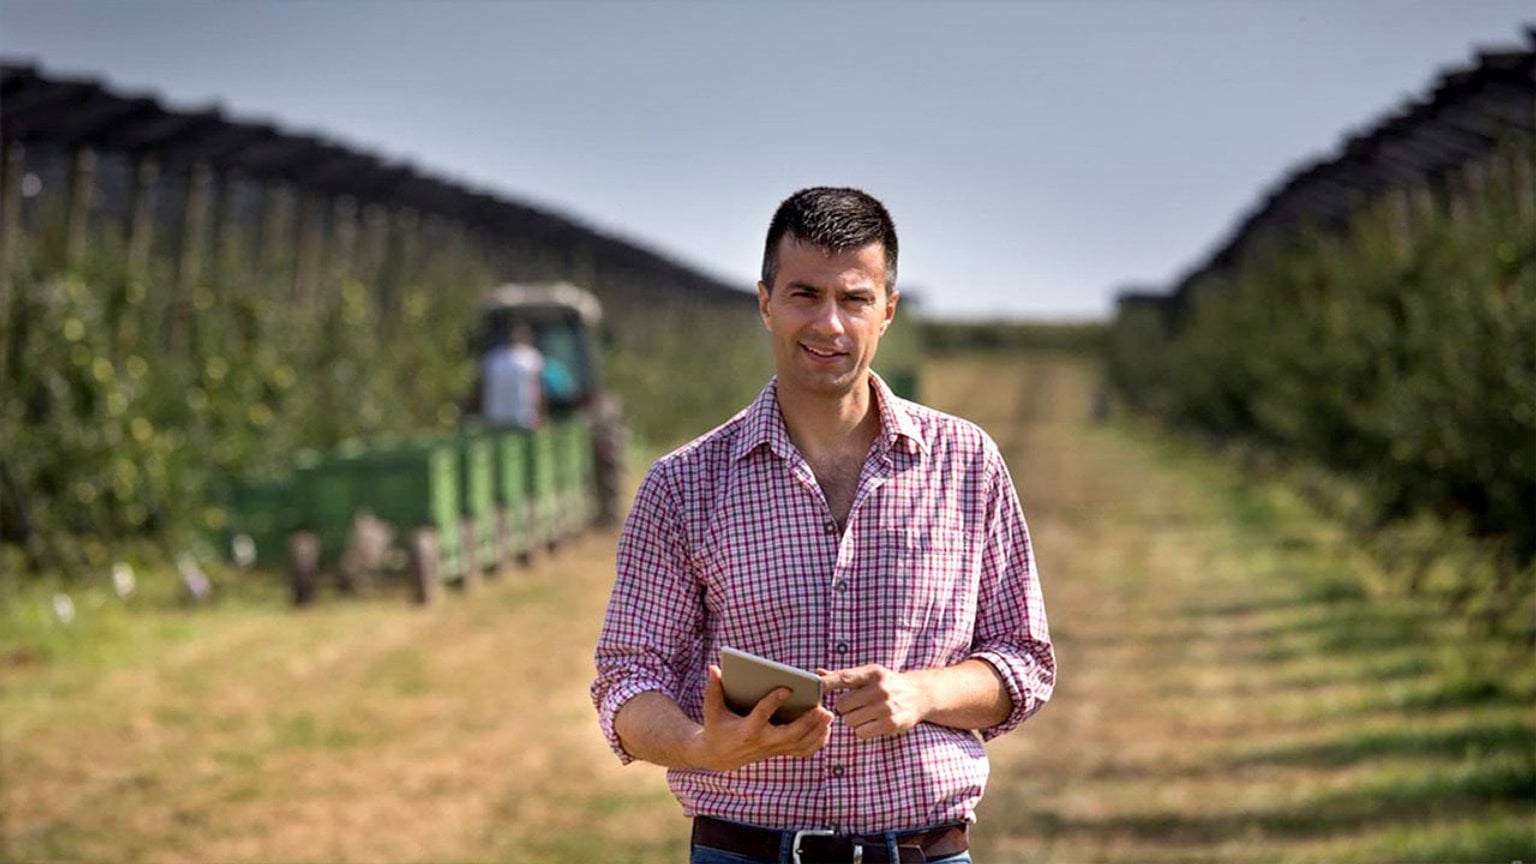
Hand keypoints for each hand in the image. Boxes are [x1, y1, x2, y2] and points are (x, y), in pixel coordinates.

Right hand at [687, 665, 833, 771]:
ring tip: (829, 715)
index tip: (787, 688)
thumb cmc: (717, 727)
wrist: (719, 756)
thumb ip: (713, 689)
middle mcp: (762, 742)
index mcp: (746, 729)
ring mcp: (773, 749)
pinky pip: (802, 751)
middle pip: (789, 734)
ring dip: (817, 731)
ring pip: (799, 744)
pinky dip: (816, 742)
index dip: (773, 701)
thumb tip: (714, 668)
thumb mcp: (712, 709)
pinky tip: (826, 729)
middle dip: (807, 722)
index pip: (762, 714)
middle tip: (822, 708)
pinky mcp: (779, 752)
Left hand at [819, 664, 930, 739]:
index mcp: (872, 673)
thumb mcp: (869, 674)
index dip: (826, 682)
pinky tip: (872, 723)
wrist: (919, 695)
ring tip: (866, 713)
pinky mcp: (890, 724)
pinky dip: (862, 730)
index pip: (844, 677)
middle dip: (844, 708)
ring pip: (850, 721)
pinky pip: (861, 732)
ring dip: (853, 720)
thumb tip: (817, 673)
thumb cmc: (887, 683)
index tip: (813, 686)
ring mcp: (886, 707)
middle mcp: (879, 689)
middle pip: (842, 705)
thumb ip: (843, 676)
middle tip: (855, 705)